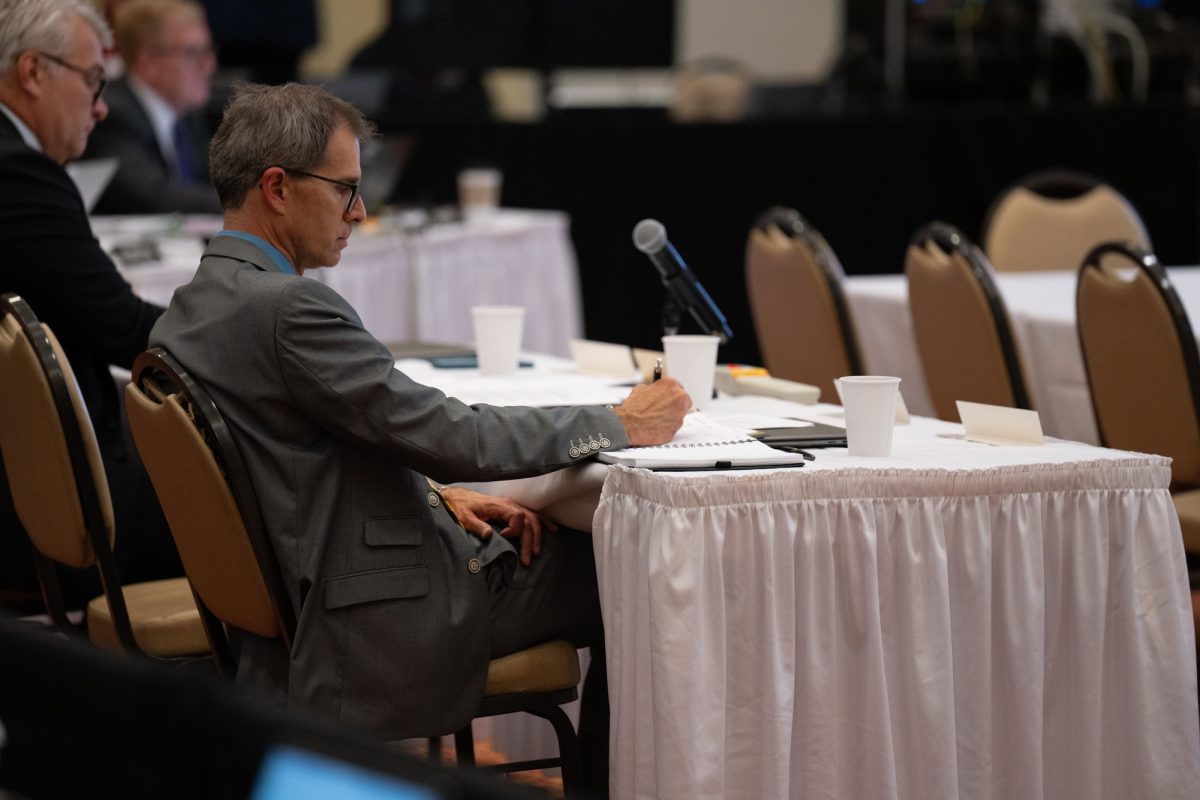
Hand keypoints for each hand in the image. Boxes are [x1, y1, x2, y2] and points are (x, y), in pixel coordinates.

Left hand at [440, 486, 557, 565]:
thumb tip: (489, 535)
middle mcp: (510, 504)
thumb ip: (477, 526)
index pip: (518, 517)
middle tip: (528, 559)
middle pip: (528, 521)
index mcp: (500, 506)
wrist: (459, 497)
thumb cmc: (461, 508)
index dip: (515, 530)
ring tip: (536, 552)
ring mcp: (513, 506)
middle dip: (529, 541)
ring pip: (533, 519)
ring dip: (537, 535)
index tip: (504, 538)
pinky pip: (532, 514)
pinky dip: (543, 522)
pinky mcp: (513, 509)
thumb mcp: (465, 517)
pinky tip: (551, 529)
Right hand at [611, 377, 689, 445]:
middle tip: (665, 408)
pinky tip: (657, 426)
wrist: (629, 424)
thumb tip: (656, 391)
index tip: (668, 397)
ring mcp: (680, 413)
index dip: (671, 393)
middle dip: (676, 404)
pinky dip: (668, 426)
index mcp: (671, 384)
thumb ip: (654, 389)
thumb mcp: (641, 389)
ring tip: (657, 418)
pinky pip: (675, 425)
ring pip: (680, 414)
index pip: (678, 387)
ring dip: (672, 416)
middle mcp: (679, 397)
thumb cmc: (633, 407)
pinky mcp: (677, 427)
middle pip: (684, 400)